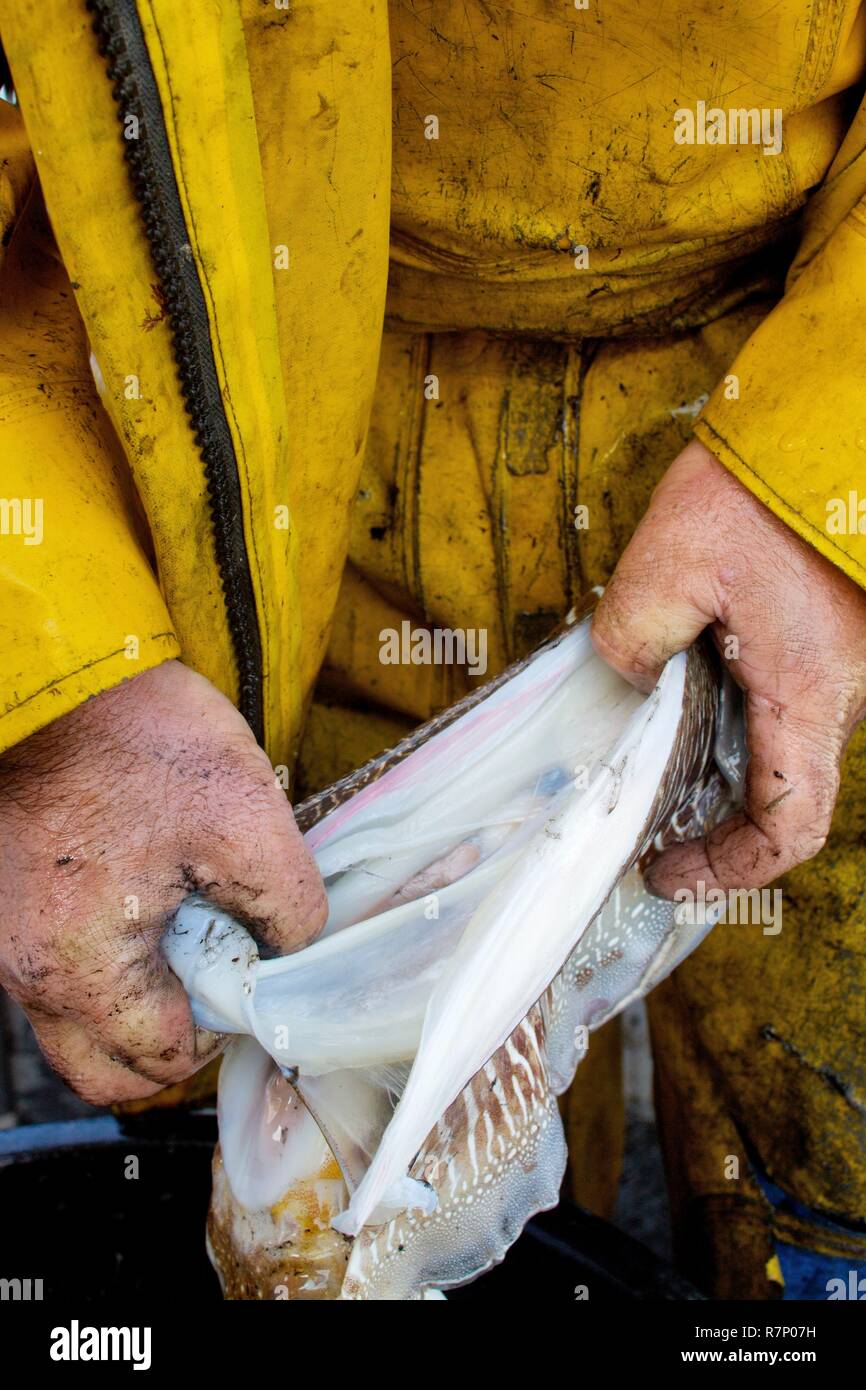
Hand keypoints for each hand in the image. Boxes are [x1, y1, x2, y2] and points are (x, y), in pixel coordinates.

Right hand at [0, 660, 326, 1103]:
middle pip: (103, 1067)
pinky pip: (59, 968)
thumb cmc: (138, 740)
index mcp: (82, 967)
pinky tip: (146, 898)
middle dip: (169, 1046)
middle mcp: (29, 970)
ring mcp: (8, 939)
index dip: (221, 1032)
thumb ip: (288, 905)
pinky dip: (106, 963)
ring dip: (136, 1004)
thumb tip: (294, 948)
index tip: (251, 982)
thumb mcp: (247, 817)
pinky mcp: (8, 903)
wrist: (59, 675)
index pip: (160, 1059)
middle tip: (217, 984)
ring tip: (185, 931)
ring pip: (77, 1021)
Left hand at [591, 440, 865, 897]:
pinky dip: (731, 727)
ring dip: (716, 773)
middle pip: (779, 799)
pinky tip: (679, 699)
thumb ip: (633, 637)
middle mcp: (835, 696)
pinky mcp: (823, 640)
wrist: (827, 426)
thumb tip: (626, 677)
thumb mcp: (668, 564)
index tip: (669, 873)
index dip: (731, 869)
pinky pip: (781, 707)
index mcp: (807, 695)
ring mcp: (835, 668)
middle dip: (711, 827)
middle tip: (642, 828)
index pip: (789, 827)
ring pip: (778, 753)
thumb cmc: (763, 491)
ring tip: (645, 761)